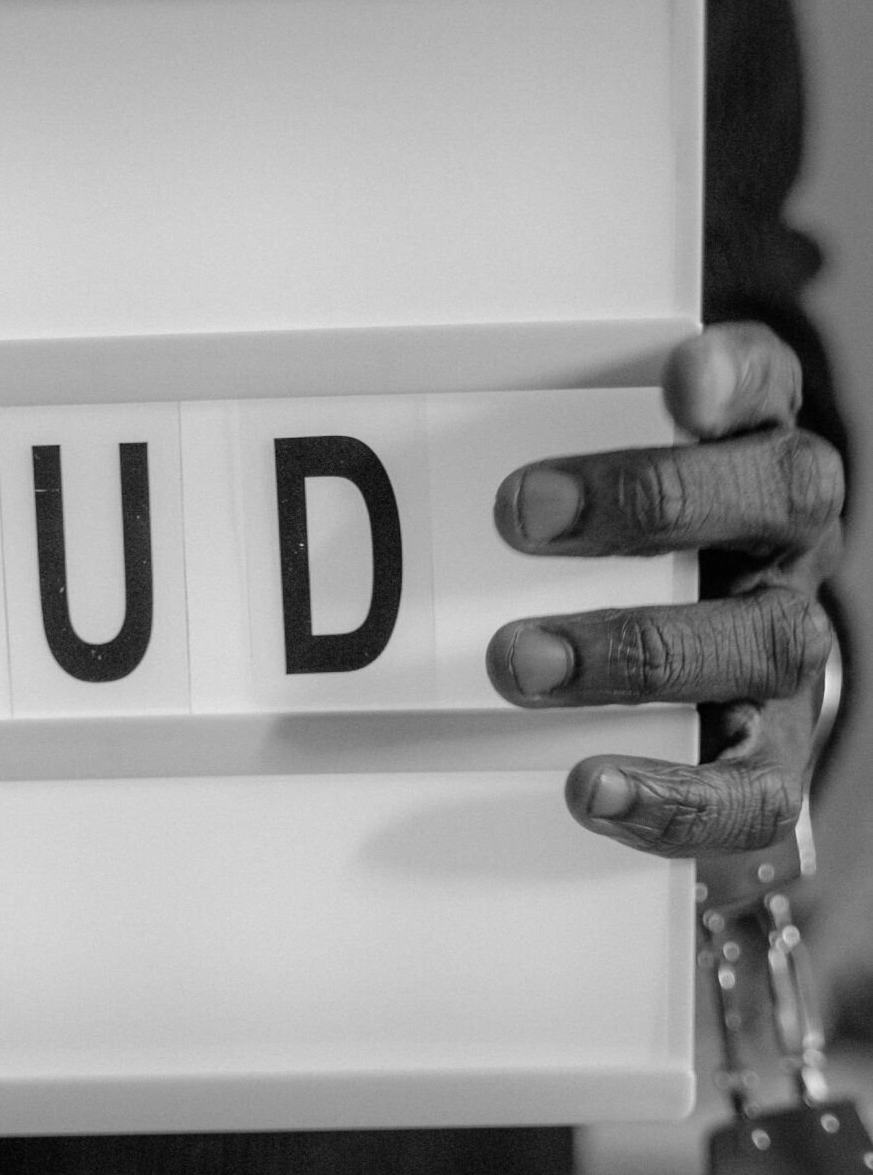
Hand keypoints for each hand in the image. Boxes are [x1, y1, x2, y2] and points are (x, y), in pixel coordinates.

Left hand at [485, 321, 843, 856]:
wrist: (696, 679)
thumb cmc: (616, 558)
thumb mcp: (589, 486)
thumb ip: (533, 452)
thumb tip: (387, 433)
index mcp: (753, 453)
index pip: (768, 386)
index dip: (733, 377)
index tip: (676, 382)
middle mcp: (787, 544)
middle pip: (777, 498)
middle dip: (649, 504)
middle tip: (525, 514)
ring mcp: (786, 649)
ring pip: (764, 640)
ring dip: (636, 653)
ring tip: (521, 665)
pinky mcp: (773, 759)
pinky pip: (753, 791)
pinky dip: (673, 797)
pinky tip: (591, 788)